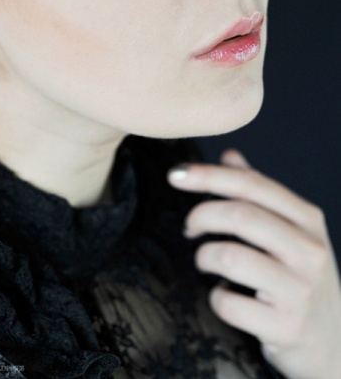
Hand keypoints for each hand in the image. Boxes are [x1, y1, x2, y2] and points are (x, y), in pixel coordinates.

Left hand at [168, 149, 340, 378]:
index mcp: (308, 219)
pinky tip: (227, 298)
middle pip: (239, 215)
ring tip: (207, 262)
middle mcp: (309, 250)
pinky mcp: (286, 326)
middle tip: (189, 227)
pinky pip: (229, 303)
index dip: (209, 175)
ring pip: (229, 256)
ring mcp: (300, 290)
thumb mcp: (292, 232)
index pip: (252, 184)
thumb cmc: (300, 278)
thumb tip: (230, 155)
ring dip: (204, 257)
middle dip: (201, 216)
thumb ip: (259, 193)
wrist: (333, 345)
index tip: (176, 175)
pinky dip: (217, 298)